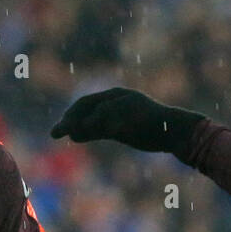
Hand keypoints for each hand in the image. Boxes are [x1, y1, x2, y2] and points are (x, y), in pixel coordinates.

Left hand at [50, 87, 204, 158]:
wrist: (174, 131)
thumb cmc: (147, 131)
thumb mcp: (117, 130)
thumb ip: (96, 130)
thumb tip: (72, 135)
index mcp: (115, 97)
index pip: (86, 103)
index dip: (71, 115)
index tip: (60, 128)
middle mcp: (118, 96)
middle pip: (87, 104)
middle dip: (70, 118)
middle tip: (56, 132)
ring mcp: (126, 103)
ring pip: (97, 111)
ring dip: (79, 122)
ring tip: (66, 133)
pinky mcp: (134, 113)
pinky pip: (110, 118)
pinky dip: (95, 126)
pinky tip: (81, 135)